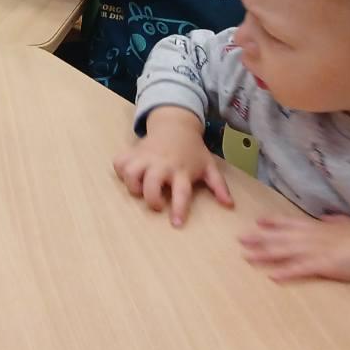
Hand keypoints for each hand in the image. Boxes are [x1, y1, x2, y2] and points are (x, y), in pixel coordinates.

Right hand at [112, 106, 233, 226]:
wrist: (176, 125)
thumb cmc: (192, 150)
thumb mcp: (209, 166)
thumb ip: (219, 186)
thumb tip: (229, 206)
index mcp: (182, 171)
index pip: (181, 193)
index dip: (179, 209)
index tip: (176, 224)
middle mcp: (162, 165)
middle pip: (150, 185)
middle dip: (151, 200)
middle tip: (157, 204)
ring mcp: (145, 157)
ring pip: (130, 173)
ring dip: (133, 186)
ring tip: (140, 190)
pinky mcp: (133, 151)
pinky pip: (119, 162)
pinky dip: (120, 171)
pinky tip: (128, 175)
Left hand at [239, 214, 349, 284]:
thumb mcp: (349, 225)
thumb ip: (336, 222)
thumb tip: (329, 219)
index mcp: (319, 226)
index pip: (290, 222)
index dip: (273, 221)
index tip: (258, 221)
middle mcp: (312, 236)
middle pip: (280, 236)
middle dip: (259, 238)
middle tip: (240, 239)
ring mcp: (316, 250)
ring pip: (283, 251)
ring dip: (264, 254)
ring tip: (246, 256)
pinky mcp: (323, 265)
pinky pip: (299, 269)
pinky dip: (284, 272)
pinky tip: (271, 276)